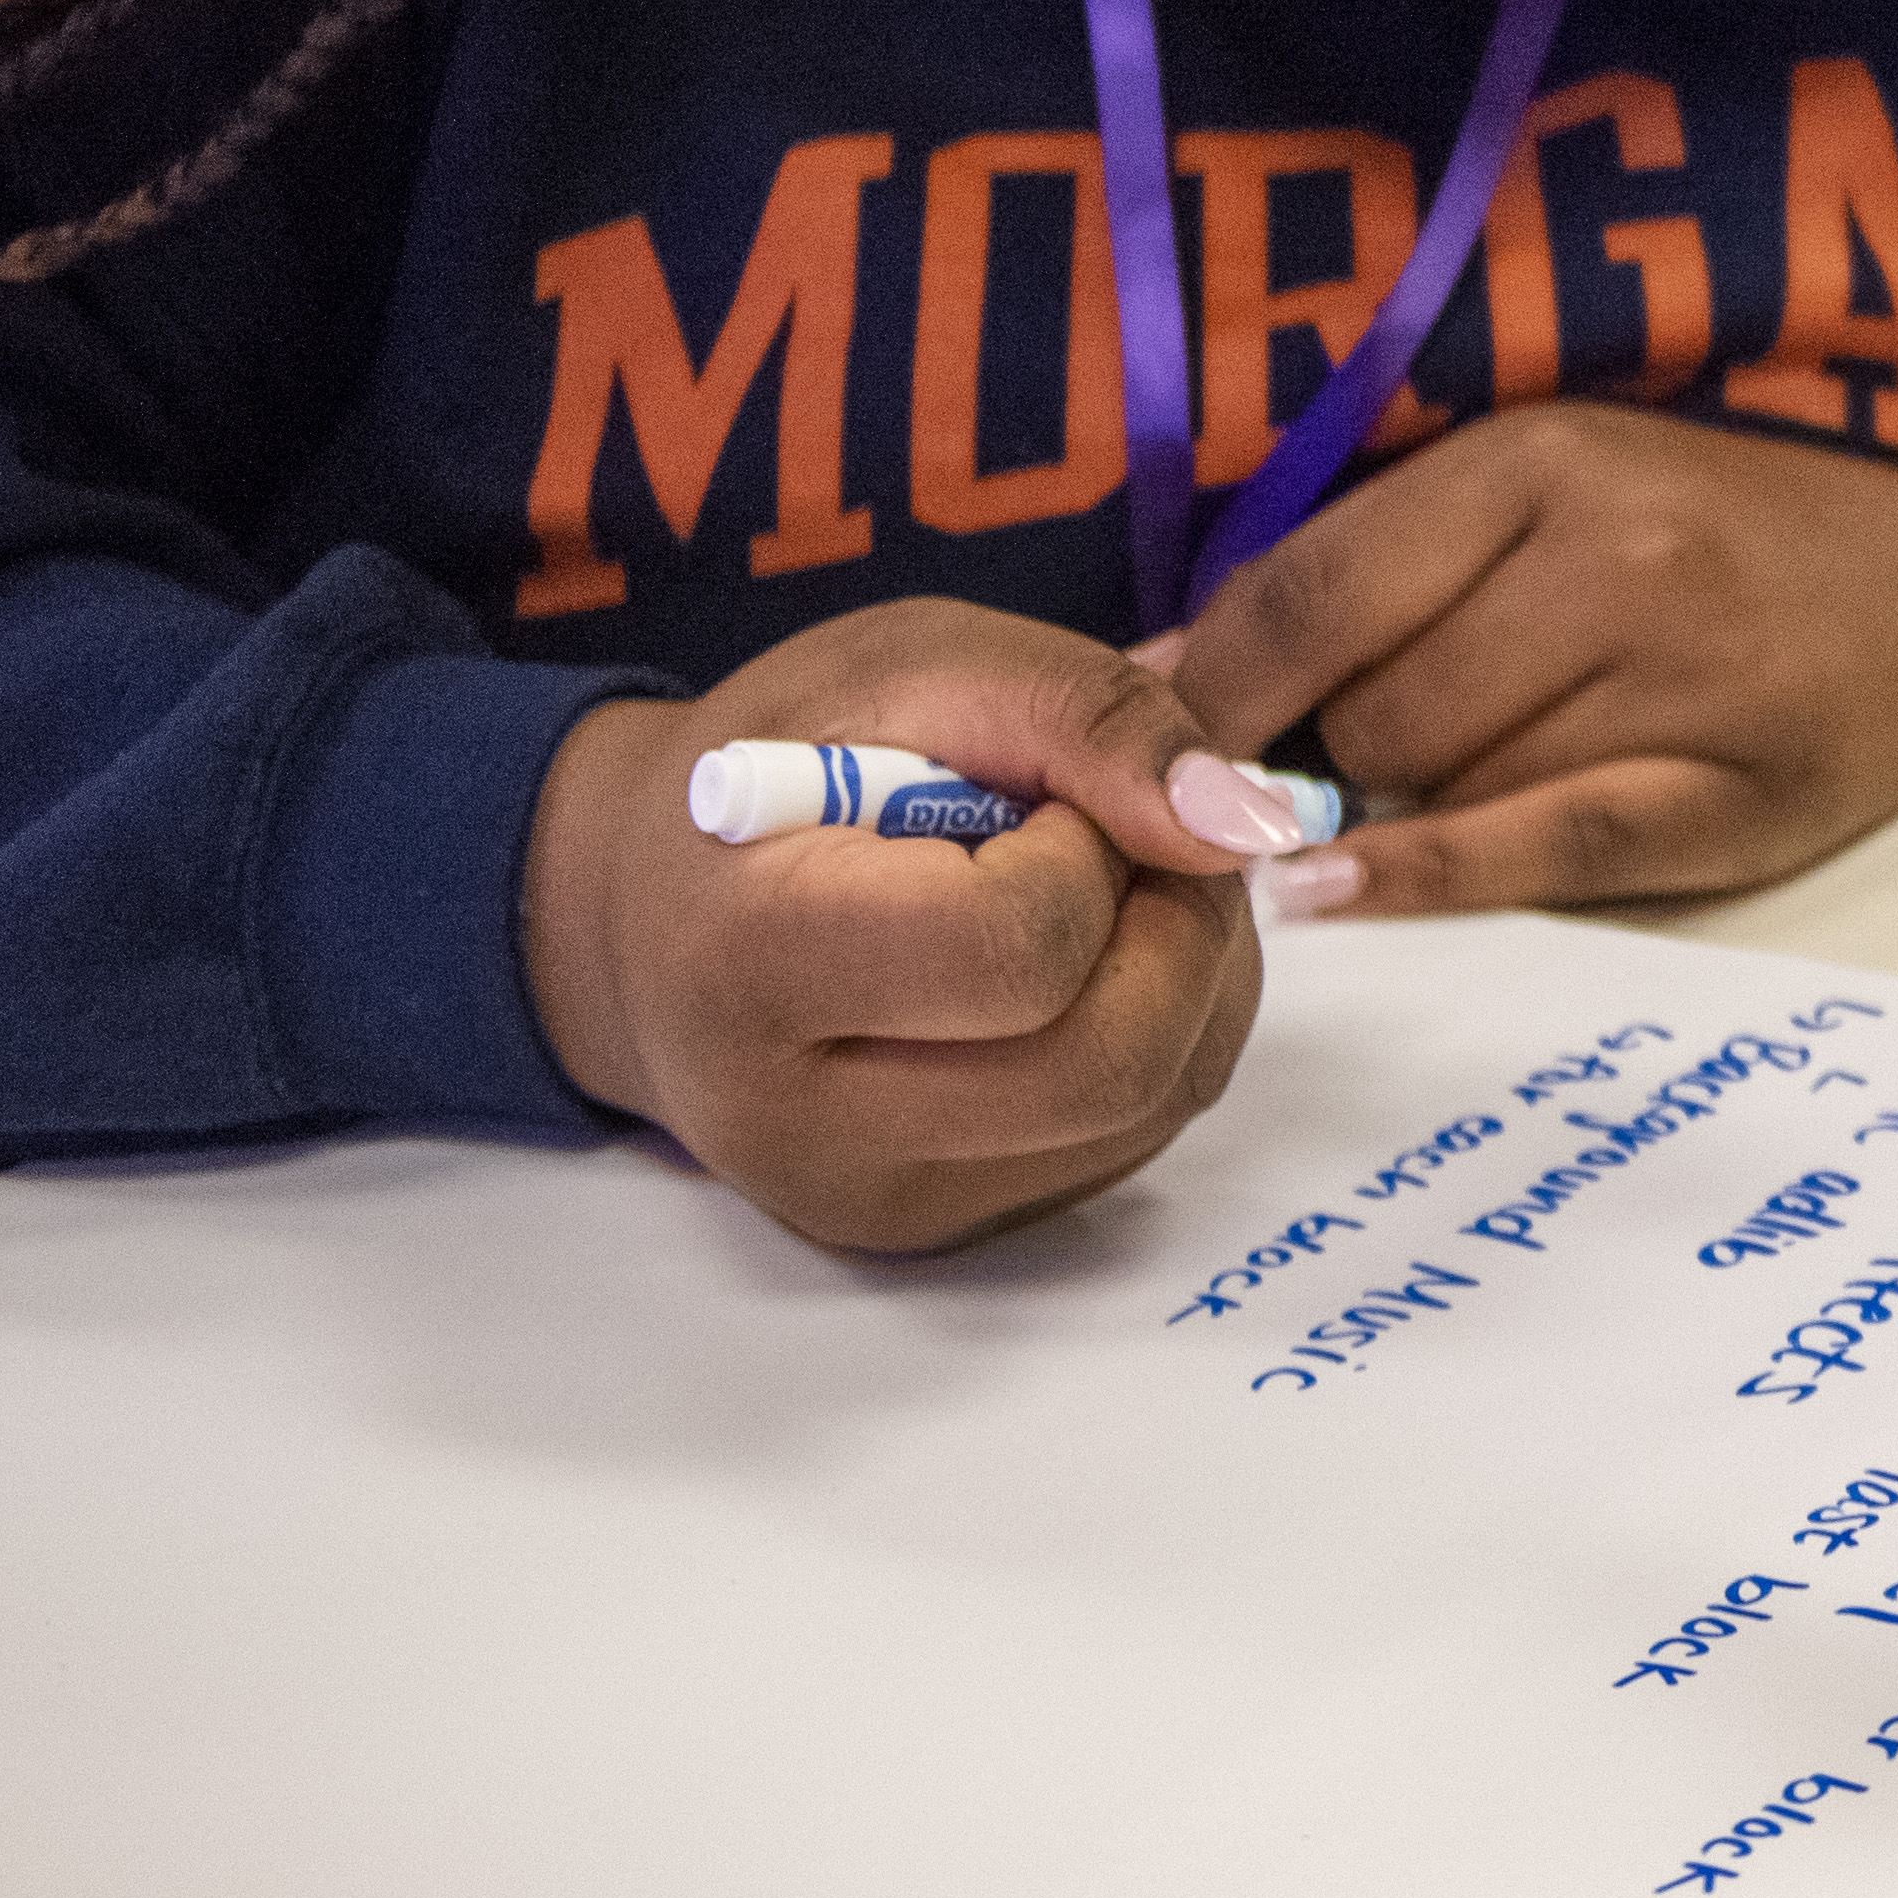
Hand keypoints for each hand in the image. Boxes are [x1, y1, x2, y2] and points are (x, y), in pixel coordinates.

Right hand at [519, 601, 1297, 1251]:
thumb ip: (1086, 717)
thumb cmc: (779, 763)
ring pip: (1151, 1105)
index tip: (1049, 798)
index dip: (1091, 850)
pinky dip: (1166, 1031)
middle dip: (1183, 921)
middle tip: (1137, 837)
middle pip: (1112, 1058)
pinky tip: (1092, 963)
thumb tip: (1245, 823)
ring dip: (1198, 973)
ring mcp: (874, 1202)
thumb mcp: (916, 664)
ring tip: (1111, 886)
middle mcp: (800, 1127)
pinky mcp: (939, 1233)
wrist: (652, 918)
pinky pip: (1133, 1138)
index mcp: (751, 962)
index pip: (1016, 952)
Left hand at [1152, 402, 1897, 920]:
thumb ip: (1365, 570)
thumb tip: (1154, 679)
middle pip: (1364, 712)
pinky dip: (1418, 878)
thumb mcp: (1540, 493)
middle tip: (1366, 754)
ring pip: (1441, 788)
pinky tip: (1324, 894)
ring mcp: (1681, 678)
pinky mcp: (1729, 796)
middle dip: (1327, 756)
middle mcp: (1614, 556)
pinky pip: (1534, 852)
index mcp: (1543, 460)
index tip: (1145, 744)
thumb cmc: (1704, 536)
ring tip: (1480, 766)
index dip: (1204, 690)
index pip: (1307, 593)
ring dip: (1411, 807)